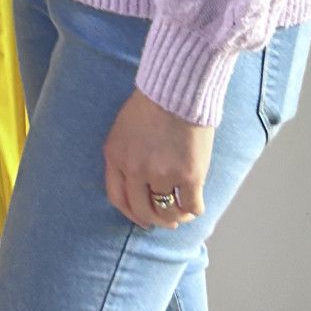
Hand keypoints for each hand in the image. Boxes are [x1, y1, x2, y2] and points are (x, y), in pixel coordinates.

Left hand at [103, 89, 212, 228]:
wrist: (176, 90)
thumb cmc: (151, 104)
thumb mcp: (123, 129)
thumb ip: (125, 156)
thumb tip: (137, 184)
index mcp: (115, 156)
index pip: (117, 198)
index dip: (130, 213)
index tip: (141, 219)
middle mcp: (135, 169)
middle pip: (141, 209)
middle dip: (153, 219)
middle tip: (165, 220)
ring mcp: (161, 174)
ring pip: (167, 212)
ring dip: (174, 217)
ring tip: (181, 213)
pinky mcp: (188, 176)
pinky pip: (191, 207)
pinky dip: (192, 211)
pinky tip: (194, 205)